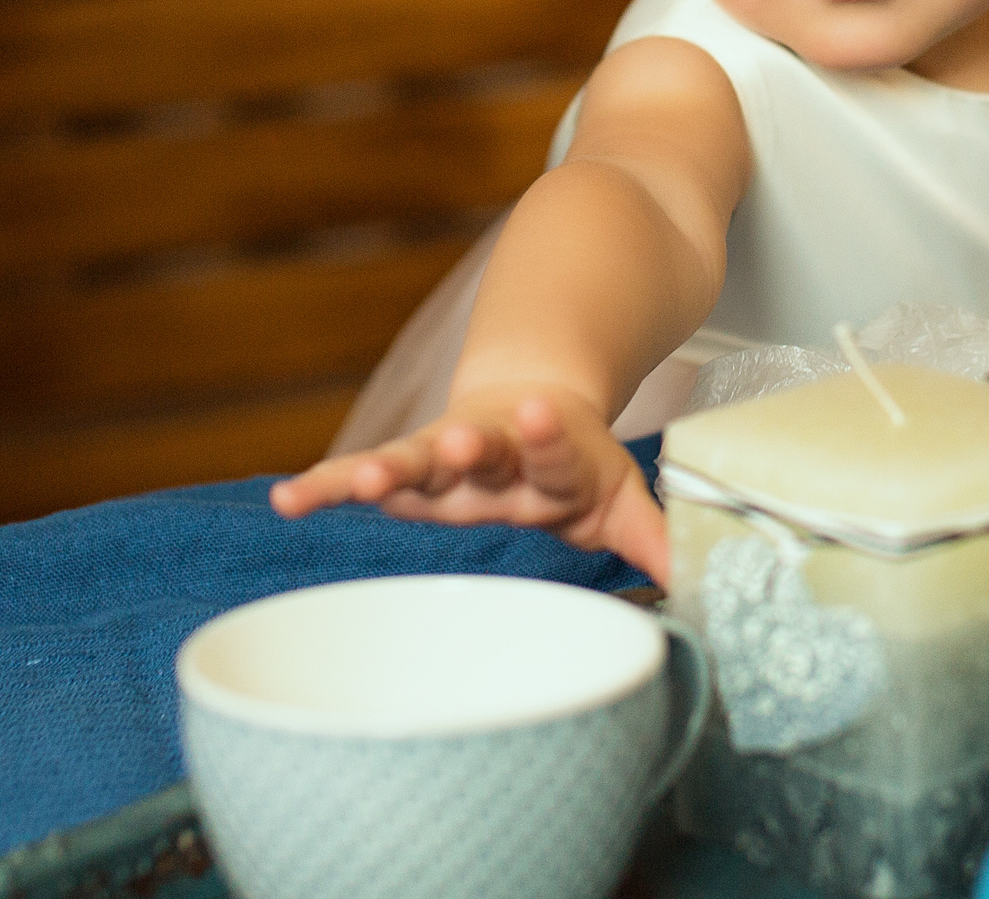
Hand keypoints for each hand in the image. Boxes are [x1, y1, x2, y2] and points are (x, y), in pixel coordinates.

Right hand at [269, 386, 670, 586]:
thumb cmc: (575, 469)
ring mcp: (446, 460)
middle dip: (466, 449)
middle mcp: (495, 457)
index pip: (557, 452)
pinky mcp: (407, 469)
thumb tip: (702, 582)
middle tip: (456, 442)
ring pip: (415, 460)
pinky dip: (324, 487)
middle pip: (479, 450)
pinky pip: (359, 478)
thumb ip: (652, 537)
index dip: (549, 439)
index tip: (536, 413)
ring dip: (389, 470)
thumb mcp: (619, 499)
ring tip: (359, 482)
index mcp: (556, 463)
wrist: (531, 406)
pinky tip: (286, 500)